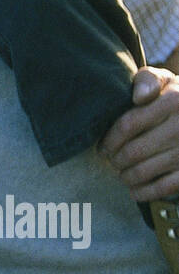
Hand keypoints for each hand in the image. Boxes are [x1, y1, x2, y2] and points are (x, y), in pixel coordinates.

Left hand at [99, 67, 178, 201]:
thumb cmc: (177, 97)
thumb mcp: (164, 80)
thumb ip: (147, 81)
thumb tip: (138, 97)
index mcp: (172, 102)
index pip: (128, 124)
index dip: (110, 139)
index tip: (103, 147)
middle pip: (133, 151)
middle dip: (116, 159)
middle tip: (112, 161)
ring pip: (144, 171)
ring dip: (126, 176)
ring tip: (121, 173)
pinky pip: (164, 188)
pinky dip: (144, 192)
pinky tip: (135, 191)